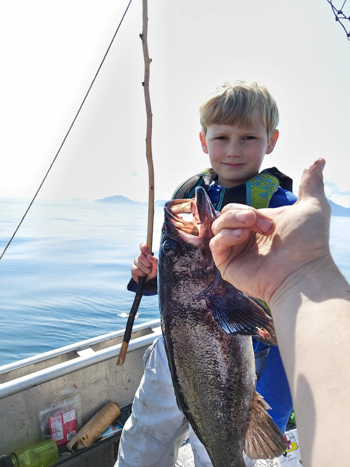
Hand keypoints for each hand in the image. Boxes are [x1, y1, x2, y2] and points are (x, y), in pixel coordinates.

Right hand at [131, 243, 157, 282]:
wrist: (150, 281)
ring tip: (148, 272)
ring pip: (138, 264)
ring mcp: (135, 262)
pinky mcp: (133, 269)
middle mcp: (140, 256)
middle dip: (147, 263)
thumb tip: (149, 256)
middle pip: (140, 256)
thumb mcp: (157, 266)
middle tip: (150, 267)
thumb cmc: (154, 271)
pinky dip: (141, 273)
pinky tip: (143, 274)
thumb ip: (155, 260)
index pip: (142, 245)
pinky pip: (135, 269)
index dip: (143, 247)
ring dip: (145, 269)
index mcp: (146, 253)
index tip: (146, 252)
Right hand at [209, 159, 330, 303]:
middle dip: (240, 214)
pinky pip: (215, 243)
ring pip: (217, 226)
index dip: (248, 210)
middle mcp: (245, 238)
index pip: (238, 209)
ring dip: (233, 221)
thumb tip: (318, 160)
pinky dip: (226, 236)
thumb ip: (310, 182)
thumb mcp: (312, 206)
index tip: (271, 222)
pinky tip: (242, 237)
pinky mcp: (227, 265)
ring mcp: (236, 252)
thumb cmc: (308, 242)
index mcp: (258, 225)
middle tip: (260, 224)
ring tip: (250, 229)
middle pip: (225, 214)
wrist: (302, 271)